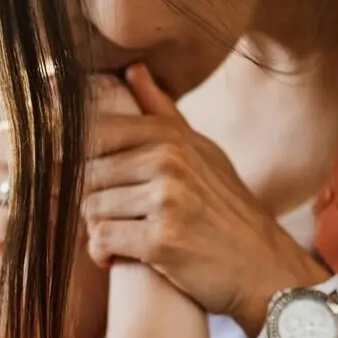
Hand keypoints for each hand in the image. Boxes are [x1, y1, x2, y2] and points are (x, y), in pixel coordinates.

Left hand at [82, 65, 328, 335]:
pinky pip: (102, 240)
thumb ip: (163, 114)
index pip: (93, 134)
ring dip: (95, 231)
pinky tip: (118, 259)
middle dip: (88, 203)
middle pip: (86, 175)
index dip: (72, 162)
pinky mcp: (163, 239)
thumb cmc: (229, 213)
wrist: (265, 268)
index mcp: (170, 136)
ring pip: (90, 209)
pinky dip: (102, 255)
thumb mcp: (203, 153)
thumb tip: (132, 69)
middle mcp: (168, 160)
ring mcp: (167, 198)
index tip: (76, 185)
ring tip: (118, 240)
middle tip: (107, 222)